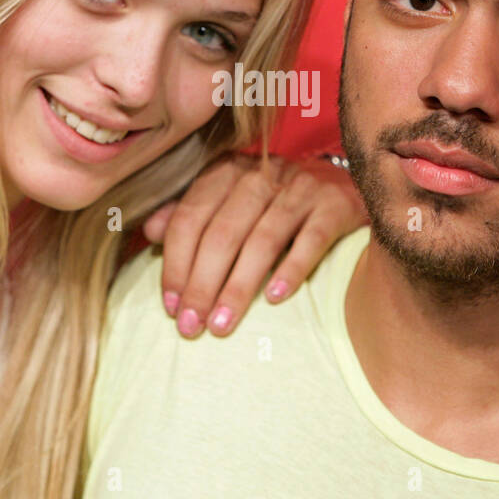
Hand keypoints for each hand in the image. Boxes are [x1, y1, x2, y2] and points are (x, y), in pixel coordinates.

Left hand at [142, 152, 366, 338]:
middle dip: (202, 284)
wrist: (350, 184)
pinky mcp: (336, 205)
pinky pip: (311, 240)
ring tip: (221, 324)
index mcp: (229, 172)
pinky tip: (275, 299)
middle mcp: (263, 175)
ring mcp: (302, 188)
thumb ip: (192, 213)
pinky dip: (291, 269)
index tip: (171, 306)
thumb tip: (148, 231)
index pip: (192, 216)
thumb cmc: (280, 201)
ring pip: (262, 240)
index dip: (177, 263)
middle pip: (223, 233)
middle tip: (190, 326)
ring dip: (238, 286)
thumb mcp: (232, 199)